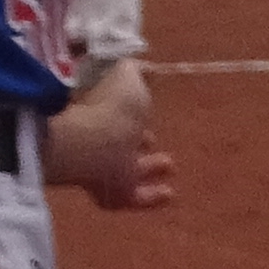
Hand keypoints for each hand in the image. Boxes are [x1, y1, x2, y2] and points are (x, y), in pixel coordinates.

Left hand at [49, 60, 176, 213]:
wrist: (96, 144)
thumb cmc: (112, 106)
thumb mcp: (128, 75)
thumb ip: (137, 71)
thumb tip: (149, 70)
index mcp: (105, 112)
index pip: (121, 113)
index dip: (135, 112)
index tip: (149, 113)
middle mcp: (106, 141)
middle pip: (124, 142)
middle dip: (140, 139)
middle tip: (153, 138)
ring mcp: (110, 170)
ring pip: (132, 170)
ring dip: (150, 168)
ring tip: (169, 164)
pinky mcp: (118, 194)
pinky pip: (139, 198)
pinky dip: (154, 197)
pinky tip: (171, 193)